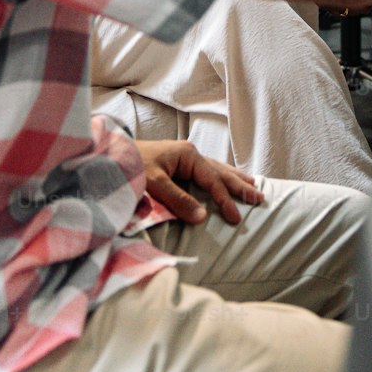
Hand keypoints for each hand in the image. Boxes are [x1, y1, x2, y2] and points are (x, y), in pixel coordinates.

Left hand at [135, 139, 264, 225]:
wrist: (113, 155)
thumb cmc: (131, 167)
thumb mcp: (154, 184)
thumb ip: (178, 200)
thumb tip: (203, 217)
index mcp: (188, 155)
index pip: (212, 181)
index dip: (225, 200)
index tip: (236, 217)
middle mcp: (190, 154)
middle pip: (221, 171)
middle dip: (240, 186)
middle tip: (259, 198)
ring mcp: (186, 157)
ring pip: (216, 168)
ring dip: (234, 178)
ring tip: (252, 184)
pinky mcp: (180, 162)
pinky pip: (207, 170)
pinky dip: (221, 174)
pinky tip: (226, 176)